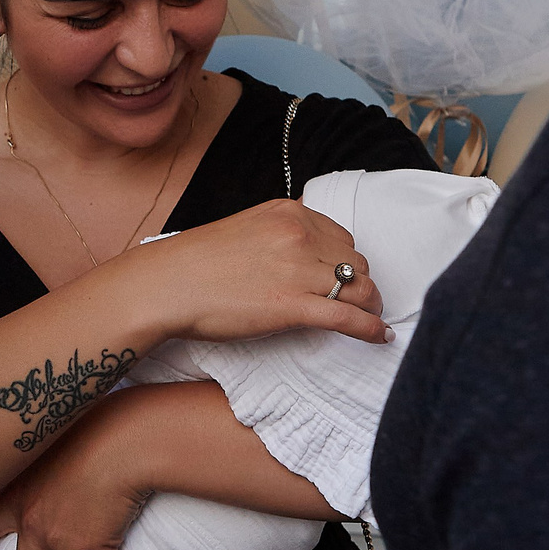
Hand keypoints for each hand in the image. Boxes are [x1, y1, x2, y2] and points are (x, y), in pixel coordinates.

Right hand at [114, 198, 388, 346]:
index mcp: (289, 212)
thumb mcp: (246, 229)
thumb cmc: (197, 263)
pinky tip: (381, 336)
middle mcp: (299, 235)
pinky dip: (371, 328)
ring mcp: (298, 270)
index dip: (347, 262)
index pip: (342, 236)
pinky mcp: (293, 306)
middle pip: (356, 262)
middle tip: (358, 303)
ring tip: (373, 319)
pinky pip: (348, 317)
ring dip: (371, 306)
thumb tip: (305, 255)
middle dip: (361, 283)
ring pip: (360, 288)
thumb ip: (280, 234)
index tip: (345, 278)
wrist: (167, 286)